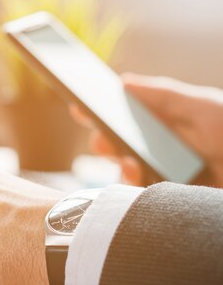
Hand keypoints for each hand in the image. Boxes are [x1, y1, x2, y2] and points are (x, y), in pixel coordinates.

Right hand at [70, 73, 222, 186]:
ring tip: (125, 158)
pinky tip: (139, 176)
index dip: (103, 113)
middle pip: (122, 147)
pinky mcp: (171, 203)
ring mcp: (167, 180)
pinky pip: (142, 199)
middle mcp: (164, 154)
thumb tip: (124, 82)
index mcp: (169, 128)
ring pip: (128, 174)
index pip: (129, 120)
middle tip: (98, 138)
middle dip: (105, 141)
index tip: (80, 106)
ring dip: (120, 165)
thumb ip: (164, 95)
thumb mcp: (205, 108)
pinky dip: (135, 188)